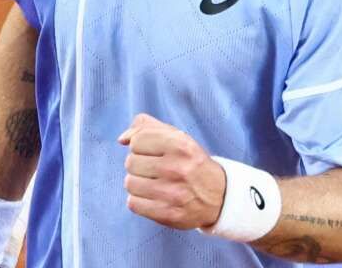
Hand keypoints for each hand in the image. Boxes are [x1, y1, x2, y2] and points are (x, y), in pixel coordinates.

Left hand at [116, 113, 226, 229]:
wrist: (219, 197)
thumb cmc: (191, 163)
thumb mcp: (177, 137)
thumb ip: (147, 127)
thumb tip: (122, 139)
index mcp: (181, 145)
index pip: (137, 140)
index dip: (141, 146)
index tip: (153, 152)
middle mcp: (177, 168)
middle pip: (130, 162)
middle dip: (139, 165)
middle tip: (155, 170)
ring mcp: (173, 193)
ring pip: (130, 183)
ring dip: (138, 183)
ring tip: (154, 184)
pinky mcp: (167, 214)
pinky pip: (133, 203)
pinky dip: (139, 200)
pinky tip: (153, 197)